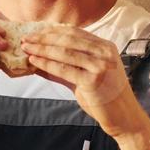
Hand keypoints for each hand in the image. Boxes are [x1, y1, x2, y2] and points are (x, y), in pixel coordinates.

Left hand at [19, 25, 146, 136]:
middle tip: (25, 39)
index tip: (35, 33)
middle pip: (68, 40)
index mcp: (105, 47)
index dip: (52, 31)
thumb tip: (37, 60)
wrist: (123, 117)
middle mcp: (105, 53)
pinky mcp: (94, 80)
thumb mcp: (85, 77)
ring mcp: (101, 66)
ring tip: (26, 48)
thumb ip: (65, 67)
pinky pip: (64, 69)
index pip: (74, 33)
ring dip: (42, 49)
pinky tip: (34, 61)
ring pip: (65, 53)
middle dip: (44, 38)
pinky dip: (47, 64)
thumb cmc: (104, 98)